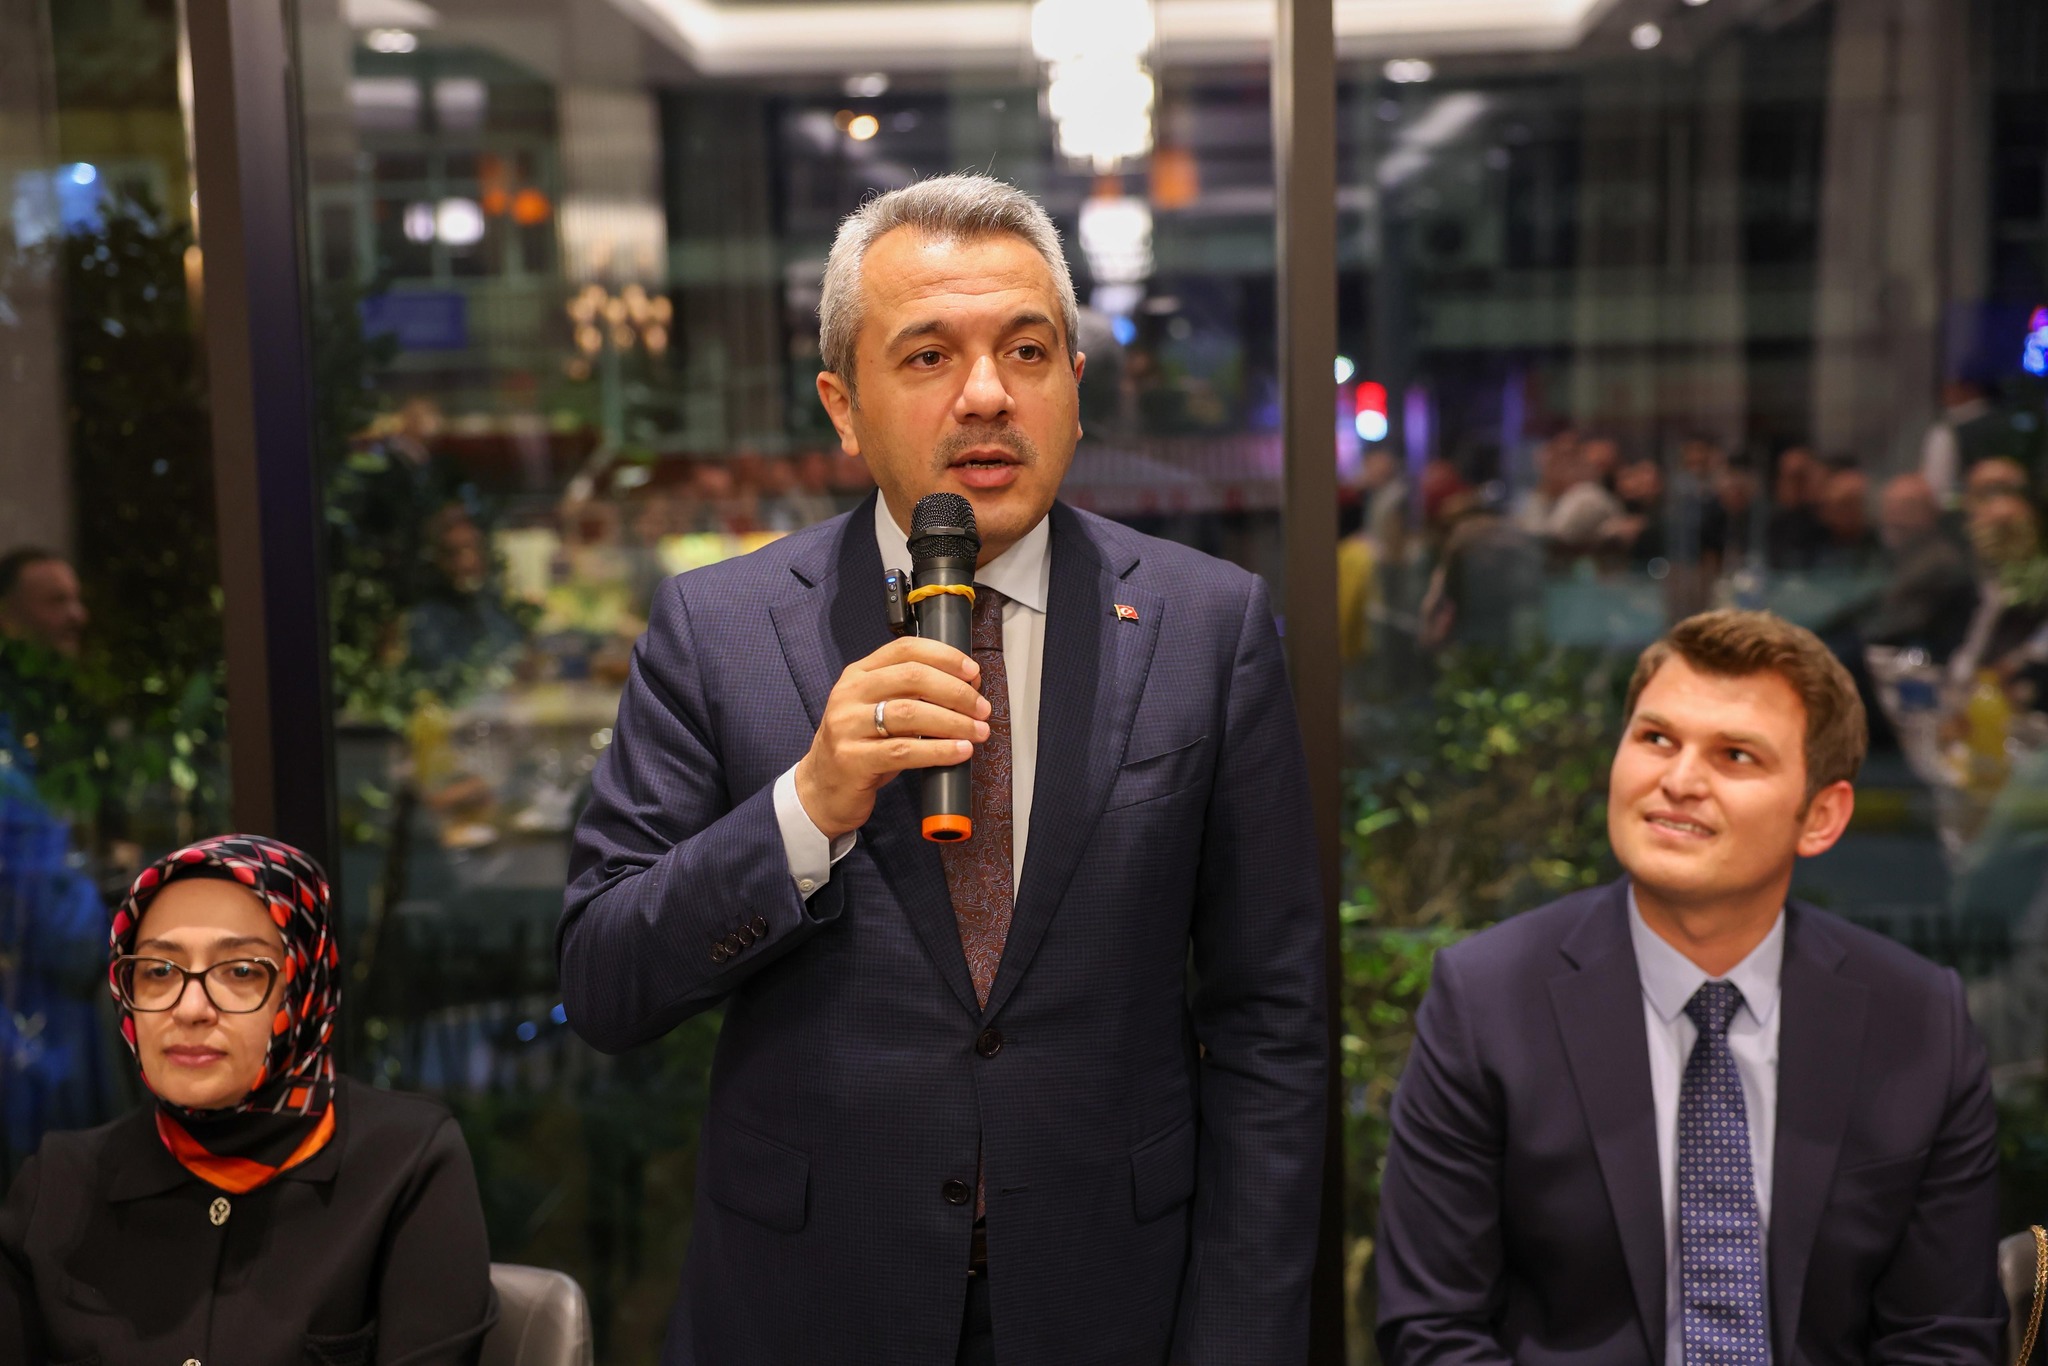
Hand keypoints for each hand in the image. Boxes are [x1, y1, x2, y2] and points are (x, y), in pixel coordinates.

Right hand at [793, 637, 991, 839]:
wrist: (822, 789)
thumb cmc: (861, 747)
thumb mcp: (881, 712)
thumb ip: (914, 695)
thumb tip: (968, 687)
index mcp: (859, 674)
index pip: (905, 649)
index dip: (945, 656)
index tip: (973, 672)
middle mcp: (850, 694)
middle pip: (912, 677)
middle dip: (956, 691)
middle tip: (982, 708)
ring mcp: (847, 726)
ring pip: (910, 713)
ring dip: (953, 722)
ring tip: (978, 732)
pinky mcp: (852, 759)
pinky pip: (903, 751)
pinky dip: (938, 751)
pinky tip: (959, 752)